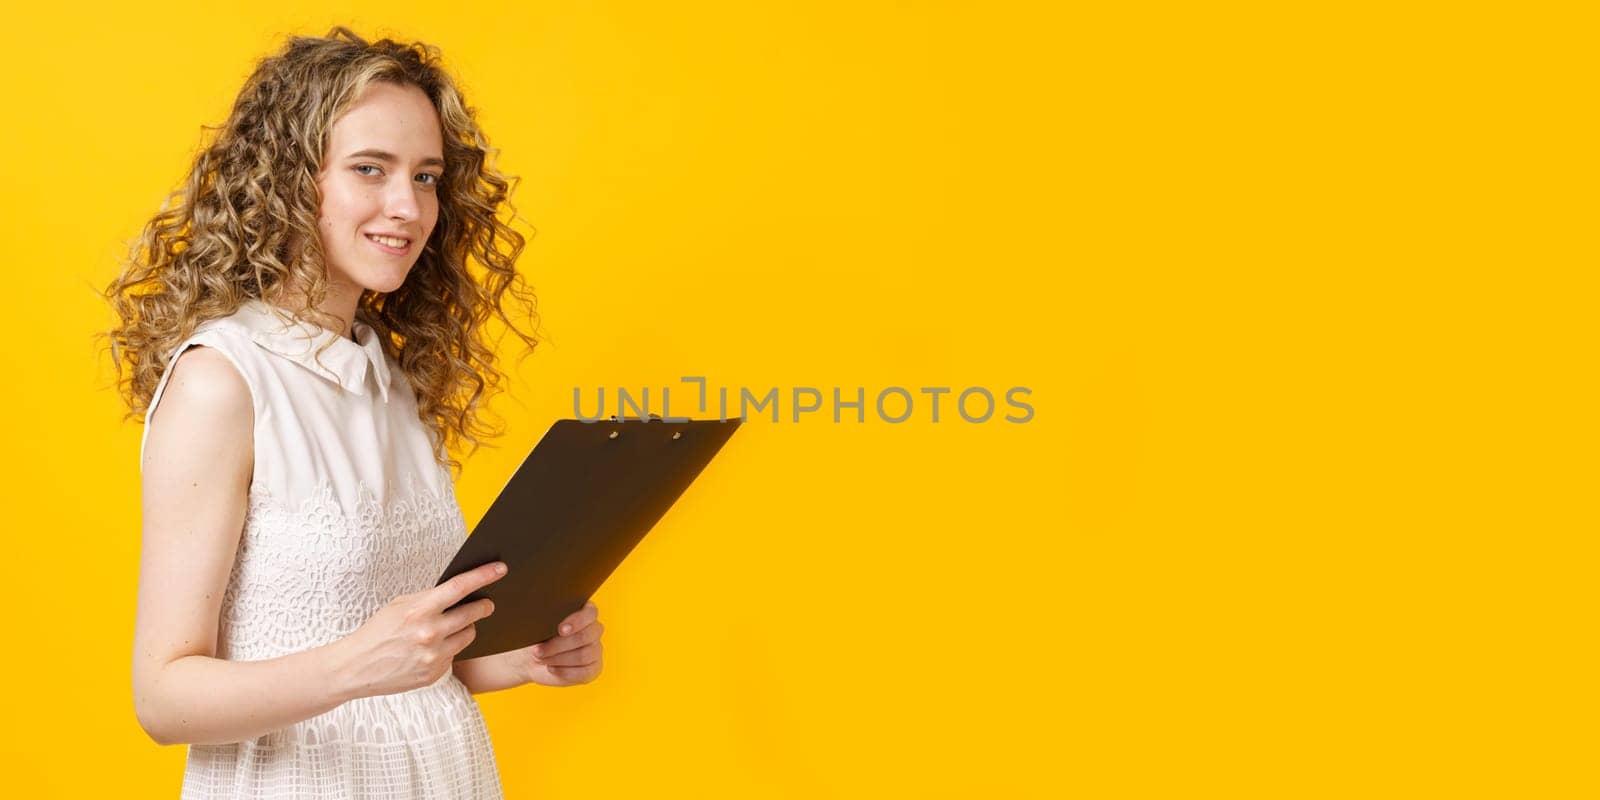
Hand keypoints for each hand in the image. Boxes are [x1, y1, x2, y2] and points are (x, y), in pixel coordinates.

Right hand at [329, 561, 506, 698]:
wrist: (356, 667)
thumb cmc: (378, 631)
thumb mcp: (399, 606)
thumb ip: (429, 599)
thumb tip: (460, 592)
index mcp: (419, 610)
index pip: (459, 588)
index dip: (483, 576)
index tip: (500, 569)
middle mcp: (430, 633)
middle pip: (472, 614)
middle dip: (483, 606)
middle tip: (487, 603)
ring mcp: (433, 656)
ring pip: (468, 635)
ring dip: (465, 629)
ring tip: (452, 627)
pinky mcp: (434, 673)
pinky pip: (454, 655)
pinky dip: (448, 649)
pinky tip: (431, 649)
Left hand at [512, 601, 603, 686]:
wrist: (533, 657)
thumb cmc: (537, 635)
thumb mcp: (540, 624)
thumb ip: (549, 619)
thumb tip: (549, 621)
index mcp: (586, 612)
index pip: (590, 613)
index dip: (577, 621)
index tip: (560, 629)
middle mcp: (594, 630)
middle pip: (584, 636)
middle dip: (558, 645)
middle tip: (538, 650)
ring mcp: (596, 650)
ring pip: (583, 655)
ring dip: (558, 658)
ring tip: (540, 659)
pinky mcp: (593, 669)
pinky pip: (583, 672)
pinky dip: (564, 671)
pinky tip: (550, 668)